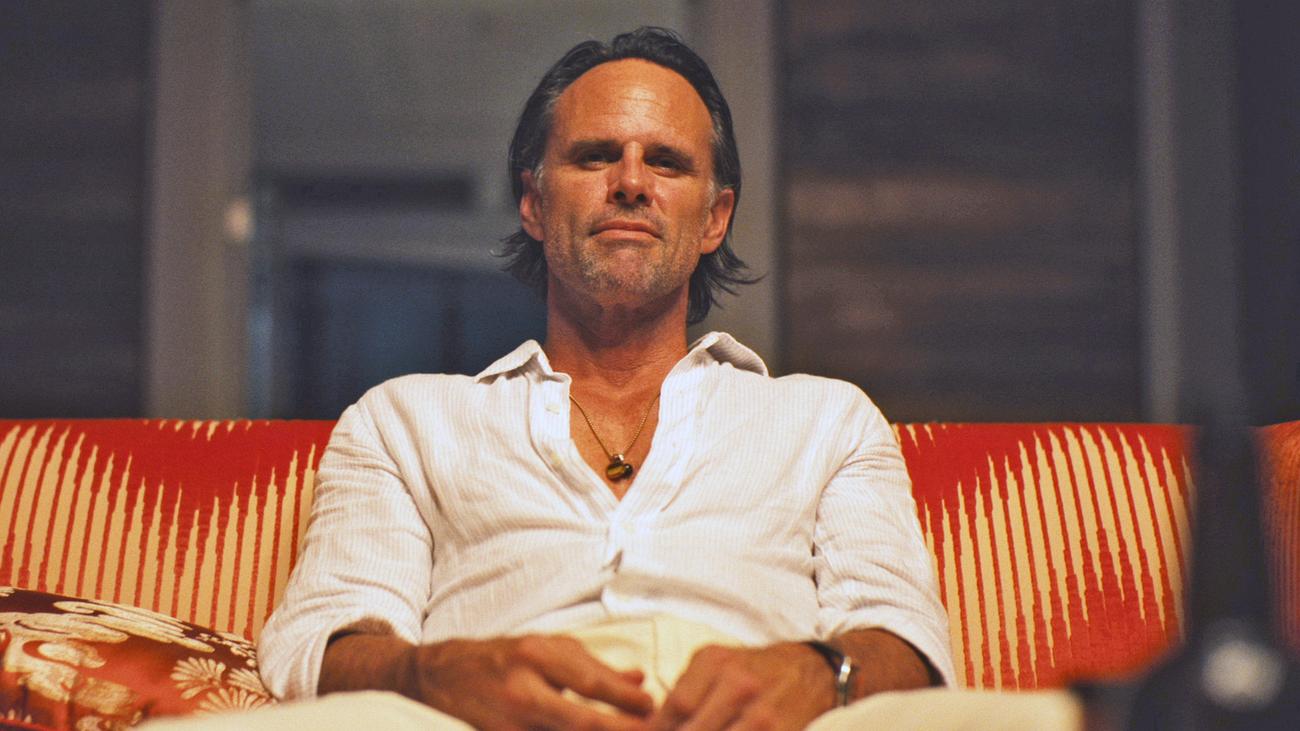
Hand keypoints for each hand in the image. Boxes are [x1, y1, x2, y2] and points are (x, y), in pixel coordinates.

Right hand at [409, 634, 654, 730]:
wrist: (438, 676)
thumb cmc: (501, 658)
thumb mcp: (546, 648)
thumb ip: (593, 666)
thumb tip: (639, 679)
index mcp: (536, 654)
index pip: (591, 682)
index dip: (627, 700)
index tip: (654, 707)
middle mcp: (521, 689)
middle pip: (582, 722)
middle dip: (620, 730)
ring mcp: (507, 723)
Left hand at [650, 643, 834, 730]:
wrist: (813, 671)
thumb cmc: (754, 670)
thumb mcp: (717, 664)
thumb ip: (685, 690)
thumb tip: (649, 727)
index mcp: (715, 663)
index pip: (675, 706)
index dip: (657, 729)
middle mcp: (739, 684)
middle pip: (693, 729)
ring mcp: (763, 714)